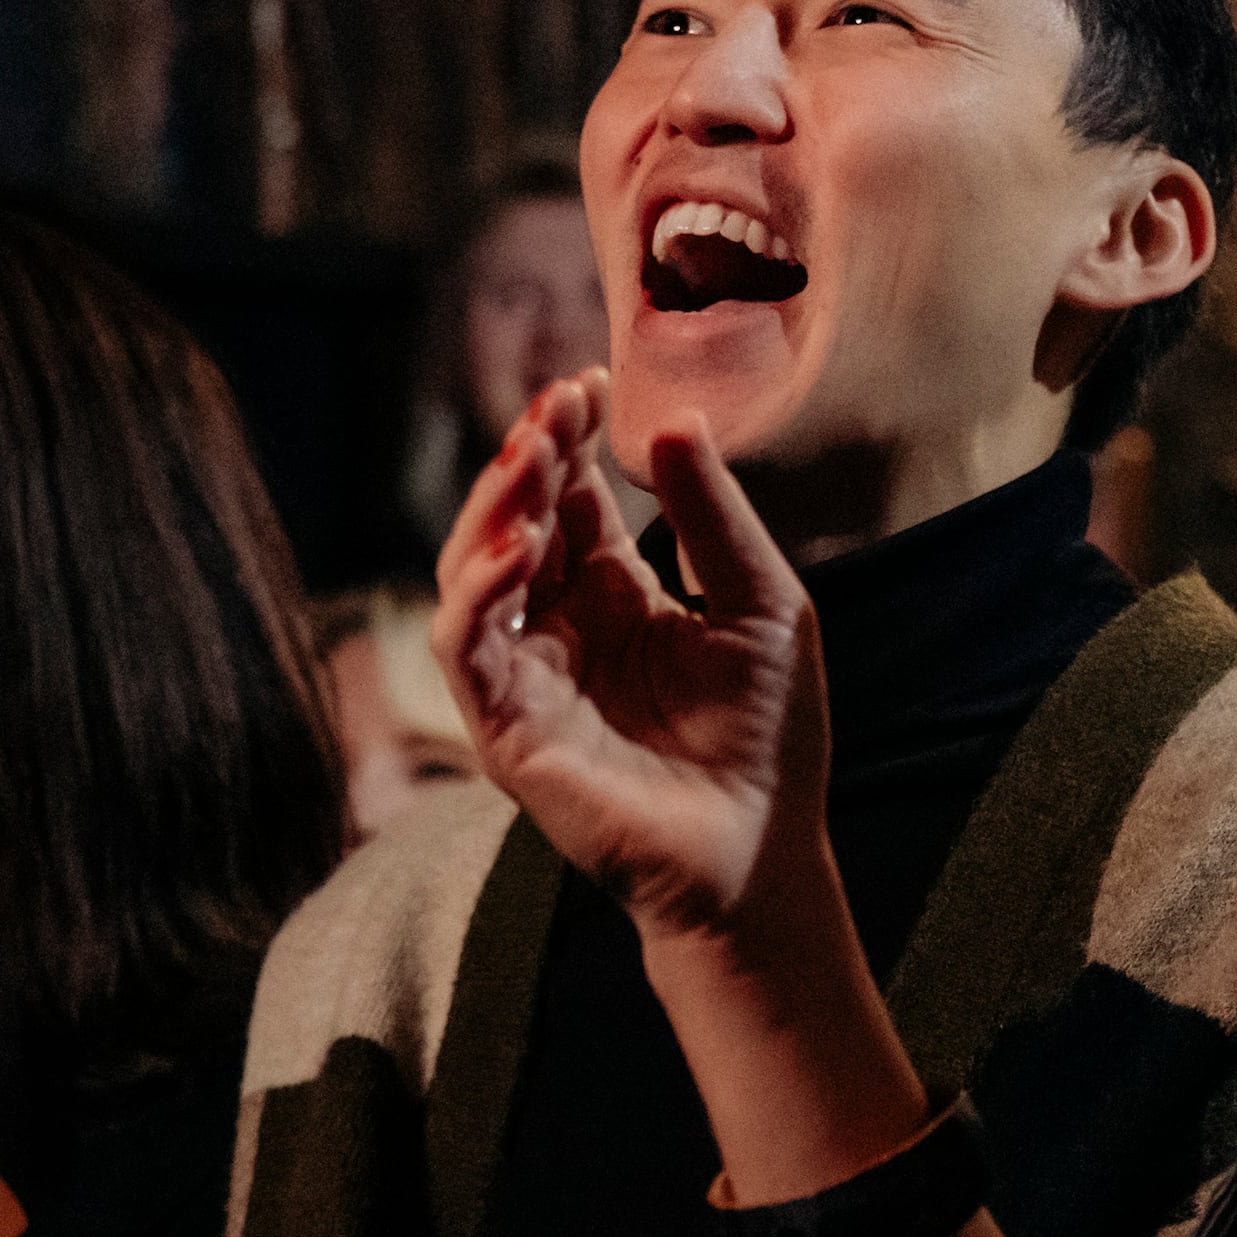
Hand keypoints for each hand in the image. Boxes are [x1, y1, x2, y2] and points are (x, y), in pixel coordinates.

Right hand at [438, 372, 824, 943]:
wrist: (760, 852)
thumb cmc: (769, 737)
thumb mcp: (761, 603)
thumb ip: (713, 518)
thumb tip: (671, 421)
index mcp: (615, 595)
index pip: (571, 500)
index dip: (569, 441)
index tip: (585, 384)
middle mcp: (559, 628)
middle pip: (514, 521)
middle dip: (527, 458)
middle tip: (553, 407)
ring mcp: (526, 678)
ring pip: (470, 571)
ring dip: (492, 508)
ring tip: (531, 457)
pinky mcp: (506, 728)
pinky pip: (467, 646)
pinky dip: (477, 592)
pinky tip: (516, 546)